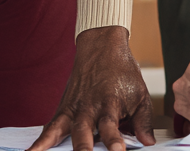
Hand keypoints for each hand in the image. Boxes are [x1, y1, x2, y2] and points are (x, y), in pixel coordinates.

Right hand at [28, 26, 154, 150]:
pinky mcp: (63, 109)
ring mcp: (73, 109)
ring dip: (54, 146)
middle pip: (83, 132)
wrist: (101, 48)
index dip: (113, 141)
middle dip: (83, 150)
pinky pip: (50, 127)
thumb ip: (144, 121)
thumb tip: (148, 143)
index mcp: (110, 105)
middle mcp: (89, 108)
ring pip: (63, 131)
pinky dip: (41, 140)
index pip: (111, 127)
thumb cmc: (122, 72)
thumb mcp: (140, 94)